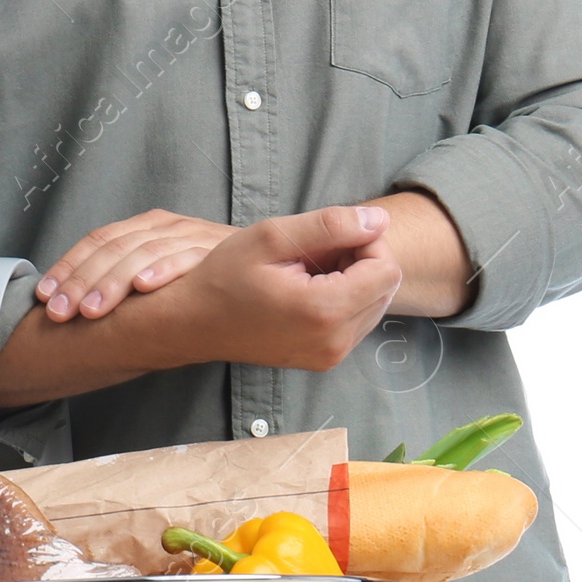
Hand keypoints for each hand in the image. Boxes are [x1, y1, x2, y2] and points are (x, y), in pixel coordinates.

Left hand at [36, 209, 236, 321]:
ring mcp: (192, 235)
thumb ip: (125, 279)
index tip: (43, 297)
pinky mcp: (218, 250)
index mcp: (146, 227)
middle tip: (59, 312)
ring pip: (142, 252)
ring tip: (90, 311)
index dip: (68, 268)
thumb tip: (69, 305)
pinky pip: (187, 256)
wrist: (264, 271)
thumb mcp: (160, 273)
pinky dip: (164, 269)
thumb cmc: (203, 281)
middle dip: (81, 281)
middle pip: (114, 247)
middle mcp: (166, 226)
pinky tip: (144, 286)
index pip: (98, 240)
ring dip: (113, 282)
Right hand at [154, 203, 402, 371]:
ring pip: (375, 304)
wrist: (194, 322)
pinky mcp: (325, 360)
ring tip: (309, 270)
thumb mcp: (272, 237)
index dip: (366, 243)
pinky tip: (309, 289)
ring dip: (354, 280)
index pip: (387, 268)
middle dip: (361, 261)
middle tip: (315, 252)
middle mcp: (334, 341)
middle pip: (386, 287)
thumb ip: (331, 225)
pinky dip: (344, 299)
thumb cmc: (225, 276)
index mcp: (324, 310)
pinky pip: (357, 321)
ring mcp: (330, 356)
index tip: (328, 237)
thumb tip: (380, 221)